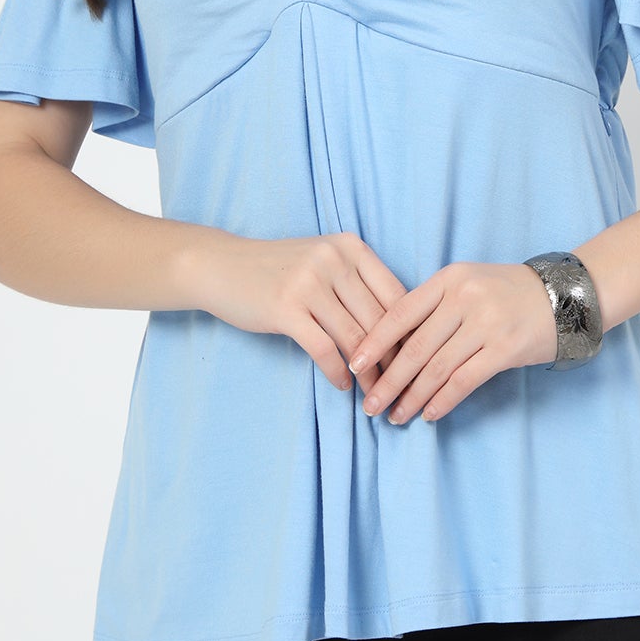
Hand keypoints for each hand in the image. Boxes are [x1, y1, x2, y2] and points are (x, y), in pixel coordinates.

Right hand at [185, 228, 412, 401]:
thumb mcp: (324, 261)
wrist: (222, 265)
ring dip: (369, 373)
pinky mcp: (286, 309)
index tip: (417, 359)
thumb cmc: (279, 269)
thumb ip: (358, 284)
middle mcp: (334, 260)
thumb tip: (400, 328)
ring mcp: (309, 283)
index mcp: (350, 247)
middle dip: (393, 358)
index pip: (396, 294)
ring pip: (355, 338)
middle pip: (379, 319)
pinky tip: (343, 386)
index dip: (410, 331)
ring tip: (375, 394)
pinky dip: (338, 373)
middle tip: (402, 386)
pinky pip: (324, 349)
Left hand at [346, 260, 558, 423]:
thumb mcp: (468, 283)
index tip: (353, 365)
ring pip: (436, 368)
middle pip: (414, 347)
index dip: (374, 342)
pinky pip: (464, 380)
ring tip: (395, 416)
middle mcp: (464, 298)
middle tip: (369, 404)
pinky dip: (442, 400)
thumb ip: (434, 307)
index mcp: (449, 279)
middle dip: (387, 380)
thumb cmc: (507, 292)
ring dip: (411, 397)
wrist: (563, 295)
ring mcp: (485, 324)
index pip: (401, 312)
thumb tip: (393, 347)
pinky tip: (428, 414)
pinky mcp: (504, 349)